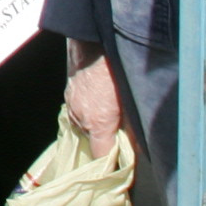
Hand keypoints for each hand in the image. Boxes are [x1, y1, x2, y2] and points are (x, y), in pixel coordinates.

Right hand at [65, 40, 126, 156]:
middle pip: (93, 140)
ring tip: (111, 113)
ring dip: (97, 124)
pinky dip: (88, 111)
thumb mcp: (130, 100)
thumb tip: (137, 145)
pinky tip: (100, 100)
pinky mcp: (68, 93)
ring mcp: (71, 104)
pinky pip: (78, 110)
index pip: (101, 155)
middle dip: (106, 139)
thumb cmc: (114, 68)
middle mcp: (80, 117)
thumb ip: (134, 126)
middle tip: (122, 134)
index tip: (120, 167)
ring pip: (84, 124)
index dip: (111, 163)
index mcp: (97, 122)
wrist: (92, 38)